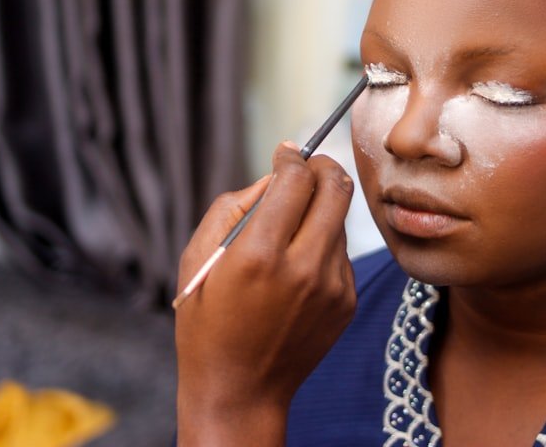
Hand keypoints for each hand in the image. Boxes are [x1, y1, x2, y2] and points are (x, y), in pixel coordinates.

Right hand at [175, 143, 356, 445]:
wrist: (239, 390)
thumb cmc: (207, 320)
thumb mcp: (199, 257)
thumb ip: (236, 205)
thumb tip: (277, 172)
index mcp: (259, 254)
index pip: (297, 179)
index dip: (292, 159)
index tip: (286, 155)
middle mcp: (302, 267)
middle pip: (336, 188)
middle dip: (322, 167)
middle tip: (307, 168)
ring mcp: (331, 287)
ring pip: (340, 219)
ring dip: (320, 210)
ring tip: (289, 233)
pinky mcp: (346, 301)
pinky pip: (342, 253)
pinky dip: (324, 246)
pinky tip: (297, 270)